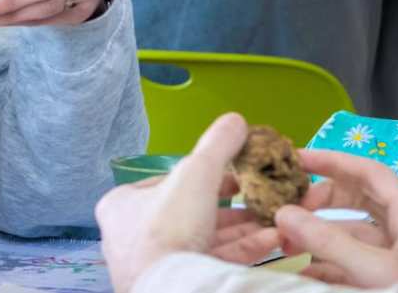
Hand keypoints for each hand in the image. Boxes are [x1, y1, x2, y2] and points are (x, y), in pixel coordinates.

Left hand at [94, 114, 283, 290]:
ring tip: (274, 216)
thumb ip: (216, 146)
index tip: (234, 172)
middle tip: (258, 195)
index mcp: (123, 205)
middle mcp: (134, 236)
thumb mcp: (195, 174)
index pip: (166, 182)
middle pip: (190, 212)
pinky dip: (244, 249)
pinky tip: (273, 238)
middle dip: (231, 205)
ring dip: (244, 227)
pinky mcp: (182, 280)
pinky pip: (215, 260)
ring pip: (206, 238)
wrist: (171, 288)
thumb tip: (234, 121)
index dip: (203, 174)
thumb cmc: (168, 229)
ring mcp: (158, 262)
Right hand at [274, 149, 397, 286]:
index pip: (370, 173)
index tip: (296, 158)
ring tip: (285, 244)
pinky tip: (304, 273)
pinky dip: (327, 264)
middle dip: (319, 202)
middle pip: (357, 200)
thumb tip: (284, 214)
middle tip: (286, 209)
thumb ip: (328, 242)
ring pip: (351, 234)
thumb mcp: (374, 270)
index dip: (333, 161)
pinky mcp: (388, 280)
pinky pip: (353, 263)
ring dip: (319, 237)